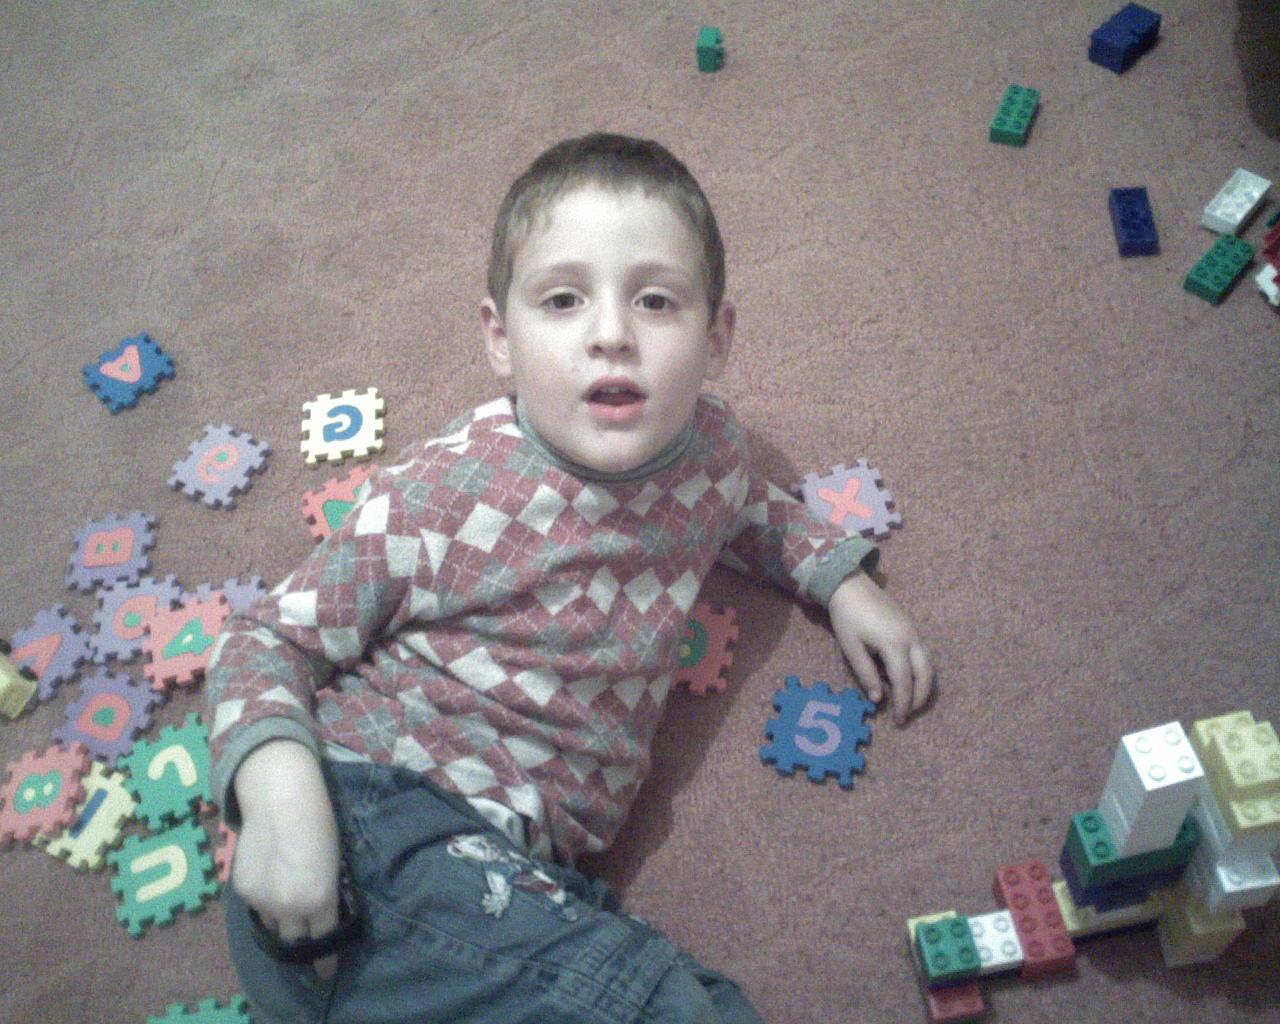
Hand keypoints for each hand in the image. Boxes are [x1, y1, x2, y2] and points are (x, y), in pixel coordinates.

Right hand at [232, 740, 342, 978]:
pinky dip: (265, 904)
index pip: (323, 941)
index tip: (327, 970)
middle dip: (303, 944)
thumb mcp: (333, 861)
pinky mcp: (243, 889)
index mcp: (319, 899)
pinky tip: (272, 886)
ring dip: (283, 923)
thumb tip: (321, 912)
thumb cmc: (319, 821)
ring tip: (289, 909)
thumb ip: (325, 892)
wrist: (280, 797)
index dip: (325, 959)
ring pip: (274, 925)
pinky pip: (257, 908)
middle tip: (308, 943)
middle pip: (296, 940)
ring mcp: (263, 900)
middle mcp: (290, 906)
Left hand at [828, 573, 934, 724]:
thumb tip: (878, 699)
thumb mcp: (852, 648)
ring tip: (911, 701)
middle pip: (925, 675)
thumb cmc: (847, 617)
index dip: (903, 704)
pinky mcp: (912, 626)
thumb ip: (866, 674)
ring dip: (924, 685)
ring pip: (929, 664)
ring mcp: (914, 631)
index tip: (898, 721)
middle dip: (920, 698)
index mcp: (894, 644)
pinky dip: (920, 671)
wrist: (852, 586)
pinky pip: (923, 654)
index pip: (904, 682)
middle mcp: (911, 639)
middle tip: (909, 715)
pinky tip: (906, 678)